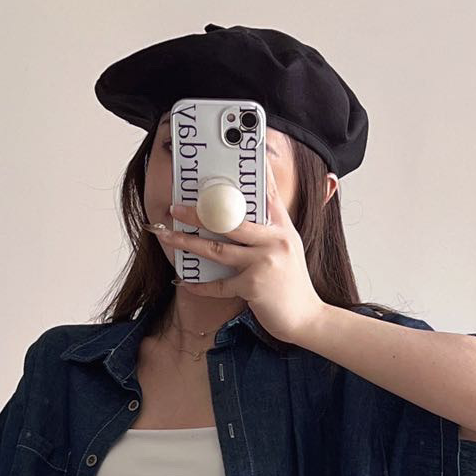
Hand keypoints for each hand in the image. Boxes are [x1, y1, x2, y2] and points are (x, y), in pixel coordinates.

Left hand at [148, 153, 326, 346]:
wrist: (307, 318)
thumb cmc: (293, 285)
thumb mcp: (288, 250)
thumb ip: (269, 232)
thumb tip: (239, 220)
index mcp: (282, 229)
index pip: (266, 194)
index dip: (250, 175)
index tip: (232, 157)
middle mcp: (274, 241)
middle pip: (230, 221)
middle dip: (199, 213)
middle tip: (175, 208)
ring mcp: (264, 263)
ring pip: (218, 249)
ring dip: (189, 243)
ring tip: (168, 237)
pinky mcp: (254, 287)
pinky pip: (220, 284)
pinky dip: (200, 285)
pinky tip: (184, 281)